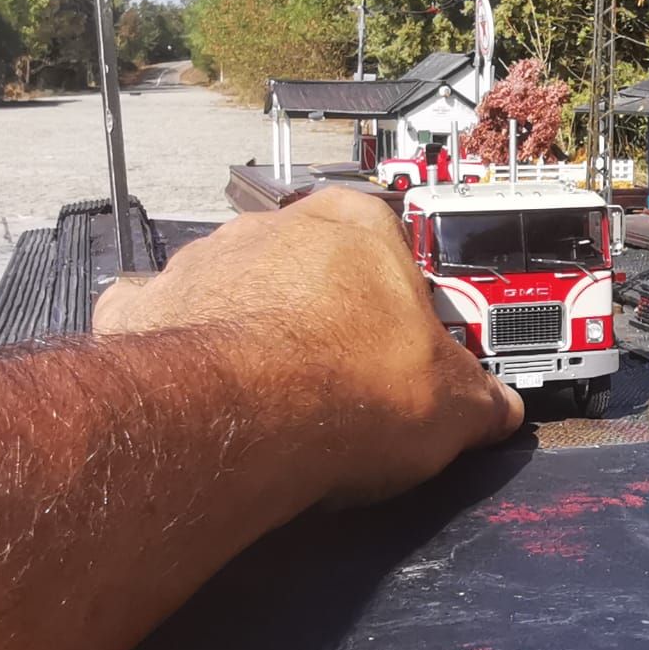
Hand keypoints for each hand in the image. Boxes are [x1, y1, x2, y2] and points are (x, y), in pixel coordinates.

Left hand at [95, 187, 523, 506]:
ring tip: (282, 398)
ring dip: (259, 330)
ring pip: (242, 289)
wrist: (242, 423)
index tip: (411, 341)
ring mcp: (209, 262)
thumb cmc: (343, 390)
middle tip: (352, 376)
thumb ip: (481, 400)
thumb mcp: (455, 405)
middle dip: (331, 314)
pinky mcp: (151, 307)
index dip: (405, 303)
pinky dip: (187, 352)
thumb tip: (496, 411)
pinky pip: (173, 322)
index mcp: (359, 226)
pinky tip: (211, 395)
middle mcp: (279, 228)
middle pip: (315, 265)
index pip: (395, 248)